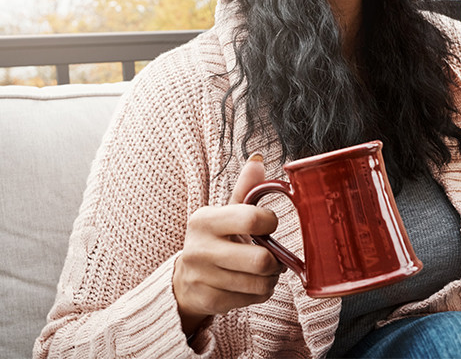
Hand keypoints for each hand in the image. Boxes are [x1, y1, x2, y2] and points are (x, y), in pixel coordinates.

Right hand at [173, 154, 283, 336]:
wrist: (184, 278)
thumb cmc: (214, 239)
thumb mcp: (225, 212)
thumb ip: (245, 189)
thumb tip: (258, 160)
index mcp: (204, 219)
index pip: (252, 218)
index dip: (271, 222)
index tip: (268, 224)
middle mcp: (200, 248)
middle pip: (261, 260)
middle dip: (275, 259)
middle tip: (272, 255)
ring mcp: (203, 277)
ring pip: (261, 282)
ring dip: (270, 277)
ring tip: (263, 270)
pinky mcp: (209, 300)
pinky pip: (254, 299)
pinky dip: (260, 292)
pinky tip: (251, 283)